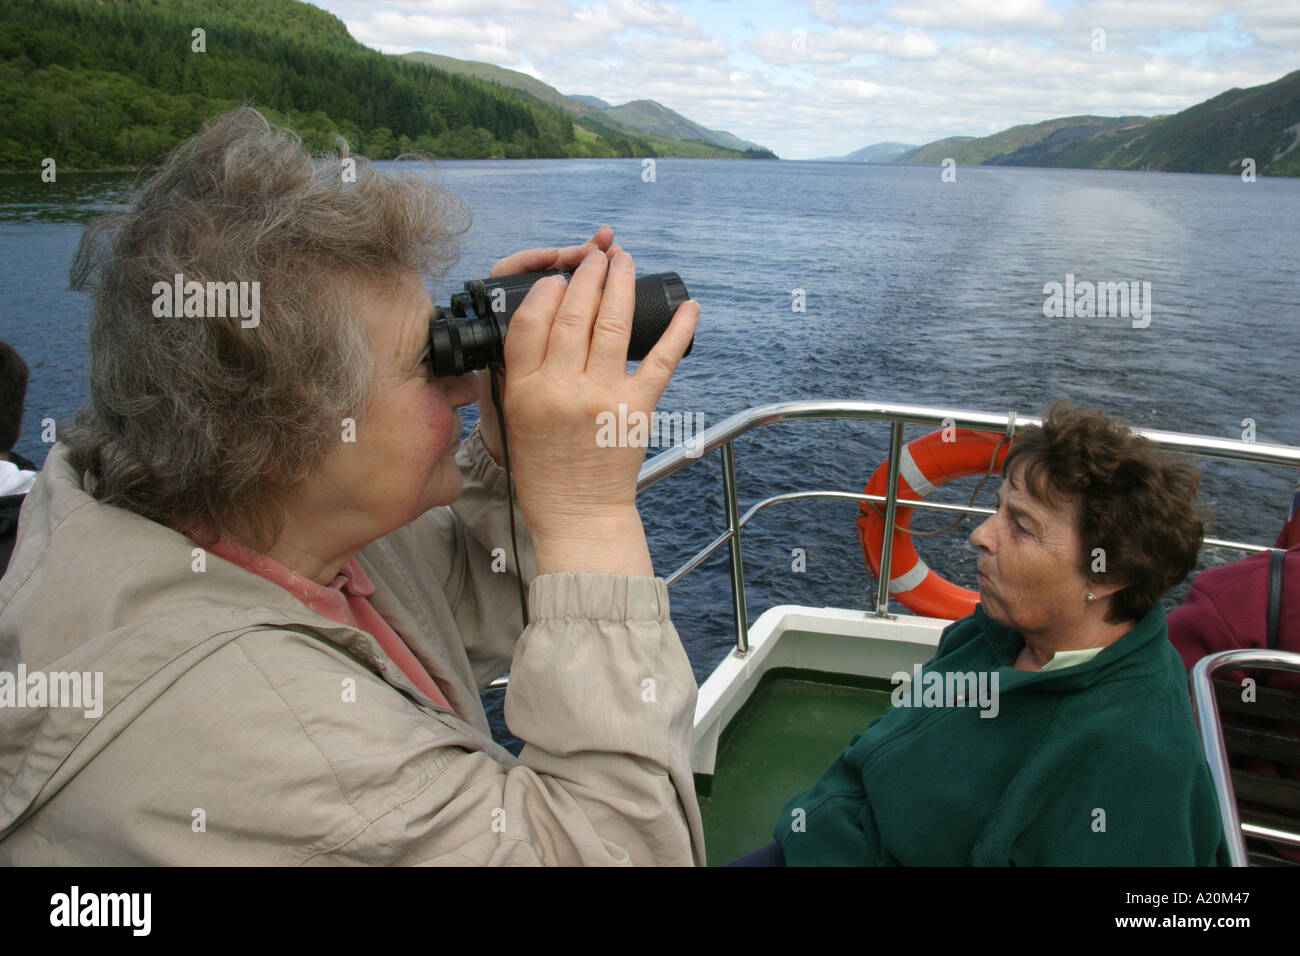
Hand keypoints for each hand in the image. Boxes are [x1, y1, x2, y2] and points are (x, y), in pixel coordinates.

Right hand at [502, 246, 698, 575]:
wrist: (578, 511)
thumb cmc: (543, 468)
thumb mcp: (512, 418)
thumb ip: (517, 373)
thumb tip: (533, 322)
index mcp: (525, 390)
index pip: (530, 323)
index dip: (546, 290)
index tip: (556, 276)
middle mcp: (562, 389)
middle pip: (574, 315)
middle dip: (588, 276)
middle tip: (596, 255)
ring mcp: (602, 397)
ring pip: (613, 325)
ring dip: (622, 285)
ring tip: (625, 261)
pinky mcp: (637, 409)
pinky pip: (660, 360)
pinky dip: (677, 331)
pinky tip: (687, 307)